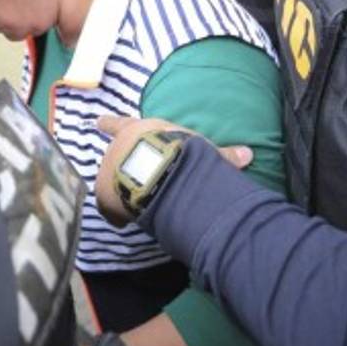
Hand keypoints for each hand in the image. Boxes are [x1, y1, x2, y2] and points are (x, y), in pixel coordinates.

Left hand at [93, 115, 252, 225]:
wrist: (161, 172)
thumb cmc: (182, 155)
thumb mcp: (203, 151)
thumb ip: (223, 155)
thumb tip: (249, 154)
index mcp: (139, 131)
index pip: (120, 124)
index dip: (110, 123)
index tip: (98, 121)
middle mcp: (118, 146)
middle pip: (115, 156)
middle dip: (122, 166)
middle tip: (133, 178)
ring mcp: (107, 168)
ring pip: (110, 180)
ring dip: (120, 190)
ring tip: (136, 203)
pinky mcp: (104, 193)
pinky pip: (109, 208)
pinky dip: (117, 216)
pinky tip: (126, 224)